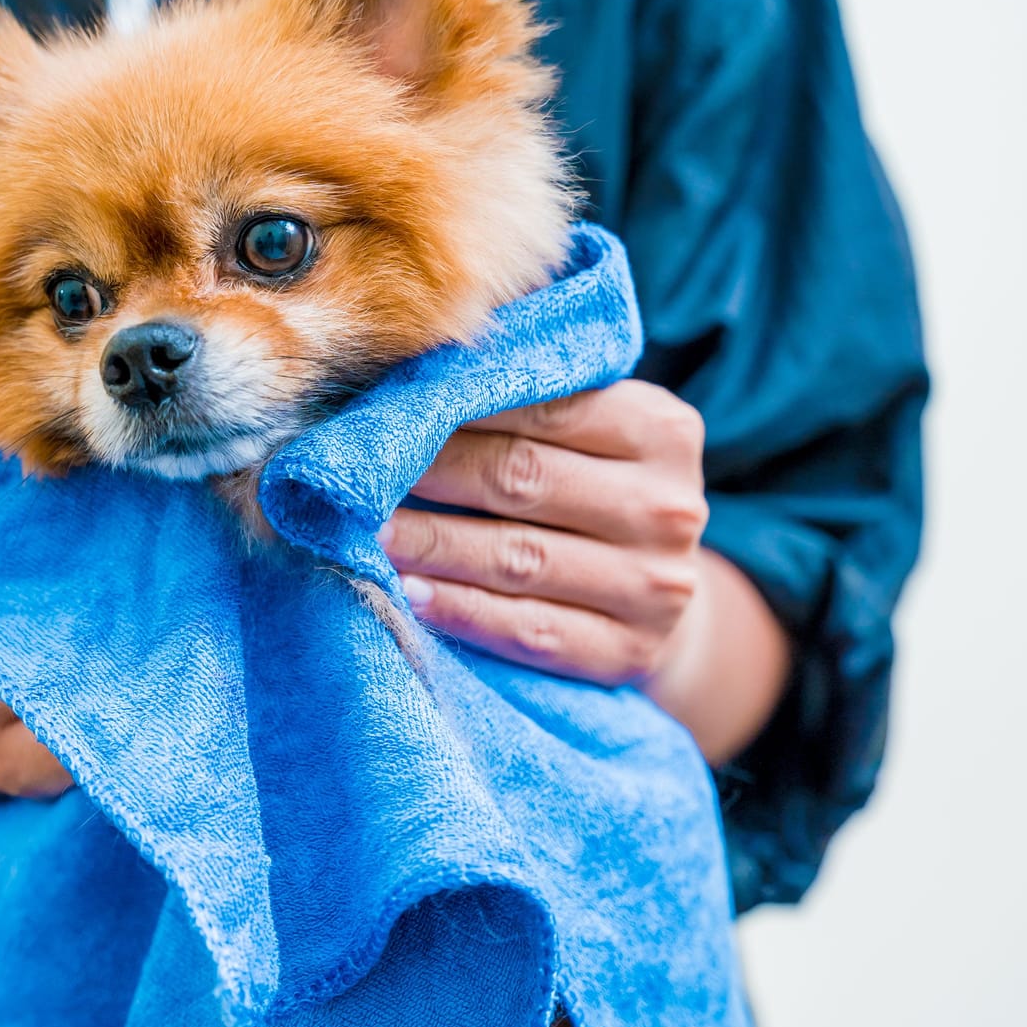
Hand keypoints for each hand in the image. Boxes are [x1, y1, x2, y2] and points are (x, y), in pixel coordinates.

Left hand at [378, 380, 710, 686]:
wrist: (654, 594)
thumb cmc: (595, 492)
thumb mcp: (591, 435)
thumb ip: (531, 399)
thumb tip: (416, 373)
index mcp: (662, 430)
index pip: (544, 408)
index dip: (459, 405)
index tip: (387, 406)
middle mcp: (669, 507)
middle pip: (523, 479)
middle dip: (431, 473)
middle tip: (358, 473)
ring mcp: (654, 586)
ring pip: (518, 558)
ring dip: (431, 544)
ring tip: (367, 534)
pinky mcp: (628, 653)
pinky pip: (528, 629)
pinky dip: (461, 611)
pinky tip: (410, 594)